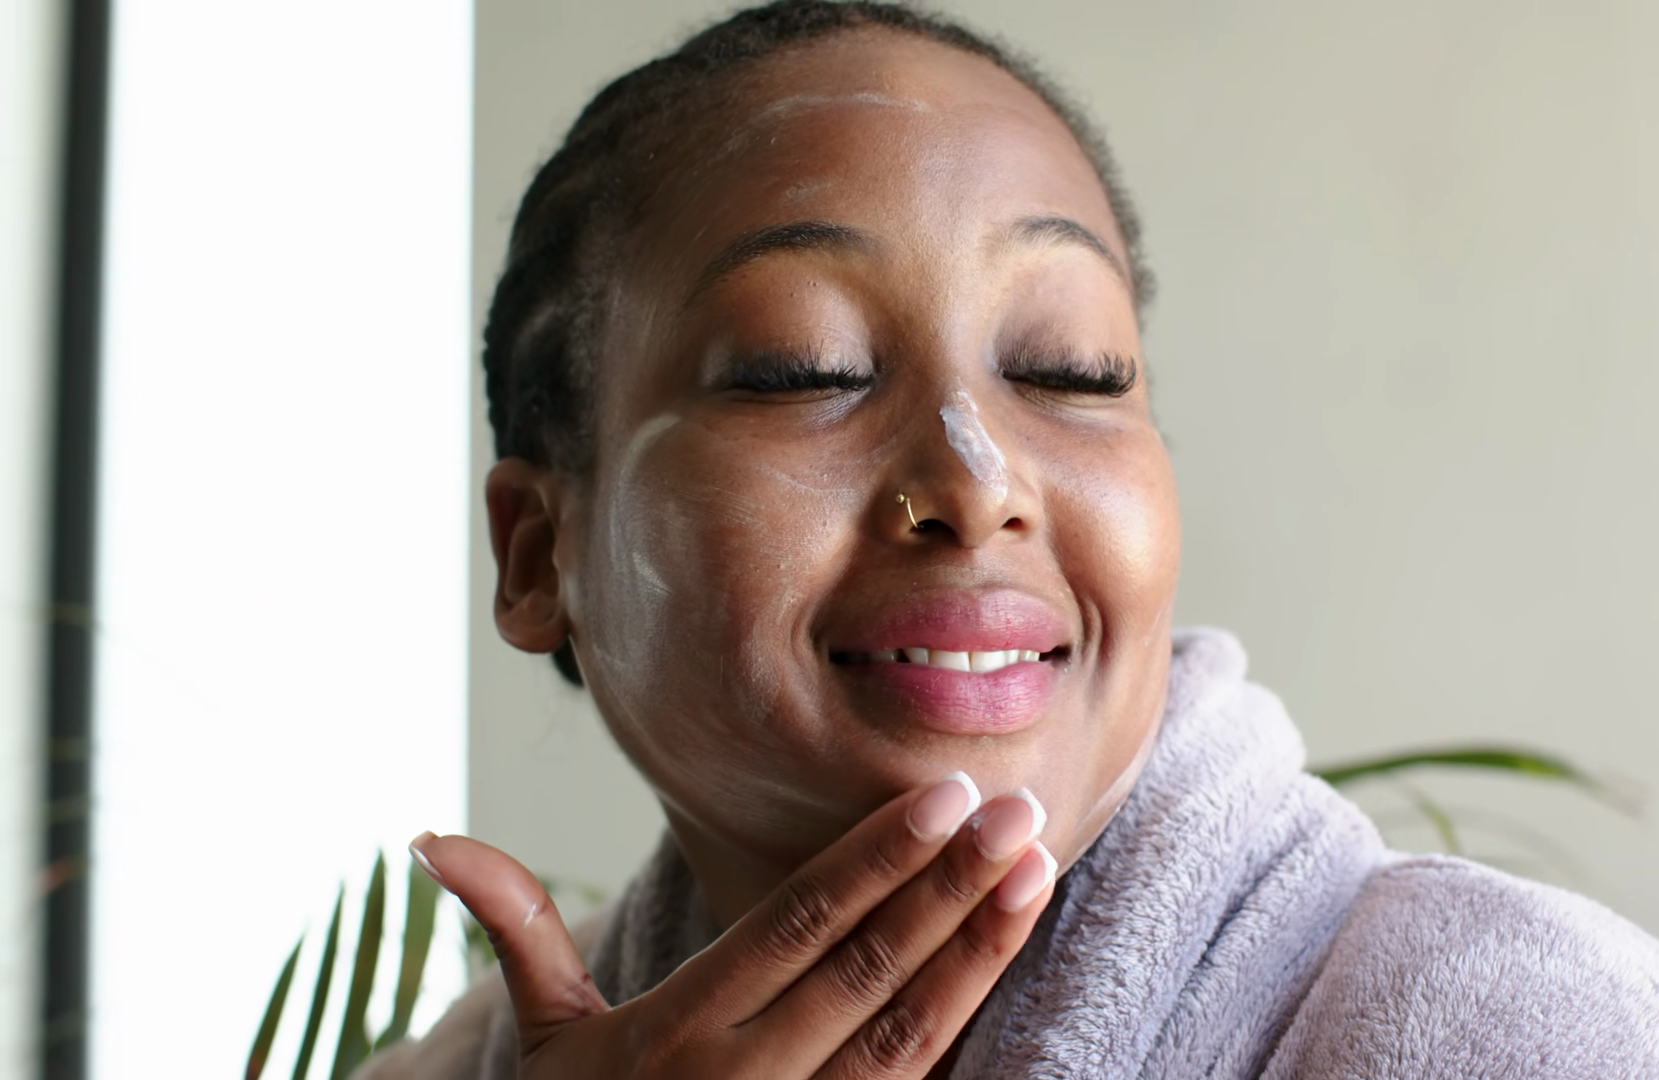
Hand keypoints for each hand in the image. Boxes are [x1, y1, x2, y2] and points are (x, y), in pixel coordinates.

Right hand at [410, 773, 1055, 1077]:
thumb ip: (515, 928)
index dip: (874, 857)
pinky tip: (1007, 978)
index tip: (941, 793)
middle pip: (866, 968)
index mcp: (681, 1031)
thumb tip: (431, 837)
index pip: (798, 924)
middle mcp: (744, 1079)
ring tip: (1033, 875)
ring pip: (906, 1035)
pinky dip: (965, 1041)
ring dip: (976, 952)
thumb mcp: (544, 1045)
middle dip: (949, 885)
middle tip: (1019, 809)